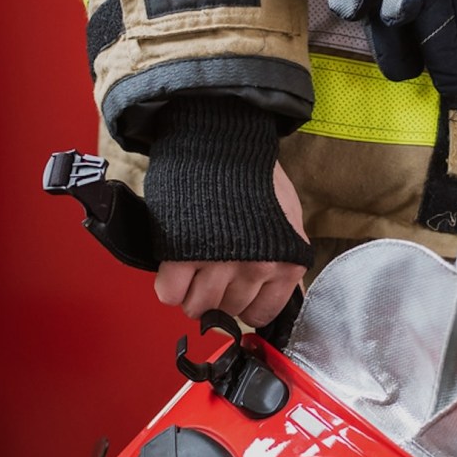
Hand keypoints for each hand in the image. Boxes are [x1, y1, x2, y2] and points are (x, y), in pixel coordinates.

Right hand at [153, 163, 309, 326]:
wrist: (220, 142)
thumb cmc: (254, 176)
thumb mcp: (287, 221)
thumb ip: (283, 260)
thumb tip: (272, 294)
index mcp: (286, 263)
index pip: (261, 313)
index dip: (243, 303)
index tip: (234, 292)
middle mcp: (257, 268)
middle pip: (227, 310)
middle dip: (216, 294)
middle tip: (210, 269)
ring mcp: (219, 263)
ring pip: (197, 306)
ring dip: (190, 292)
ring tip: (191, 267)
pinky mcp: (182, 254)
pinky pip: (170, 294)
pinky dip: (169, 284)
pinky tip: (175, 265)